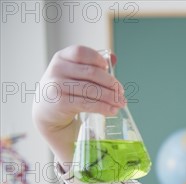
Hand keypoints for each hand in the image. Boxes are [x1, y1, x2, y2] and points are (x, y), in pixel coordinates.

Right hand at [32, 45, 125, 165]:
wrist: (48, 112)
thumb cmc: (67, 91)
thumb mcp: (75, 75)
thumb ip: (92, 66)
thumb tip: (113, 57)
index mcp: (62, 58)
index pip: (81, 52)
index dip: (97, 58)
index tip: (108, 68)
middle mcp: (57, 69)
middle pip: (91, 72)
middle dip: (111, 83)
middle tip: (122, 92)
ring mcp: (57, 86)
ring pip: (91, 89)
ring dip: (111, 97)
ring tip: (121, 103)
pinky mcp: (61, 102)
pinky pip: (87, 103)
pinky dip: (103, 107)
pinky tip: (112, 111)